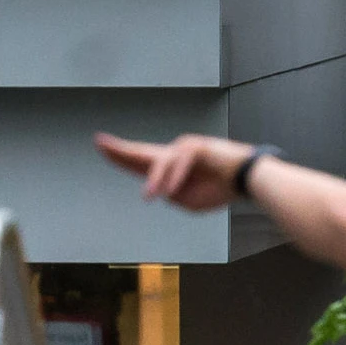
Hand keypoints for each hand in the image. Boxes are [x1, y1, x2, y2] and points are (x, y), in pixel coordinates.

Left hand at [96, 131, 250, 213]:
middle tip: (100, 142)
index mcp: (169, 167)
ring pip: (160, 163)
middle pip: (141, 152)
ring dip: (154, 182)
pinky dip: (175, 178)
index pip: (139, 161)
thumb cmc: (219, 190)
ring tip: (149, 197)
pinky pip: (179, 164)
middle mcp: (172, 154)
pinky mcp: (196, 146)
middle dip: (120, 150)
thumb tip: (160, 187)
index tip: (103, 148)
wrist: (246, 181)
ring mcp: (184, 148)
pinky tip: (169, 190)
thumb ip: (171, 195)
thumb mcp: (188, 202)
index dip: (120, 156)